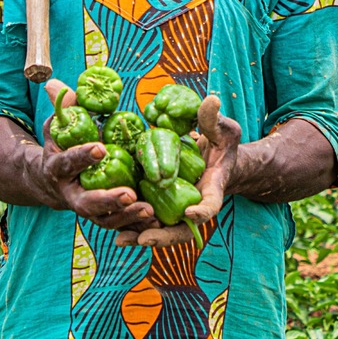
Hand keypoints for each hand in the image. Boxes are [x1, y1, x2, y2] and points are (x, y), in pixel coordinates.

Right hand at [39, 80, 155, 232]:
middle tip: (129, 194)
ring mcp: (86, 209)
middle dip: (108, 199)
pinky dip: (135, 227)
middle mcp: (71, 194)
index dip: (82, 157)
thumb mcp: (58, 126)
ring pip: (105, 219)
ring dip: (126, 217)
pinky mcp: (102, 217)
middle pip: (87, 202)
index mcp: (58, 169)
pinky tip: (155, 220)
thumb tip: (55, 83)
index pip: (68, 163)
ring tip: (148, 209)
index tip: (100, 149)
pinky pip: (118, 227)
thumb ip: (63, 108)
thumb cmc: (61, 146)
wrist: (52, 181)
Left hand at [115, 94, 241, 248]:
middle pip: (182, 228)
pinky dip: (133, 225)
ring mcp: (178, 207)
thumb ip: (214, 119)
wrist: (214, 157)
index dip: (202, 211)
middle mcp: (195, 205)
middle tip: (144, 238)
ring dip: (142, 235)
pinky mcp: (163, 204)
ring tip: (121, 238)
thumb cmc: (222, 143)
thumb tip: (210, 100)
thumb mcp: (223, 129)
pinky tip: (114, 229)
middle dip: (164, 237)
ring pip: (162, 229)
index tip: (190, 212)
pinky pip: (148, 219)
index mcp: (213, 189)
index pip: (211, 204)